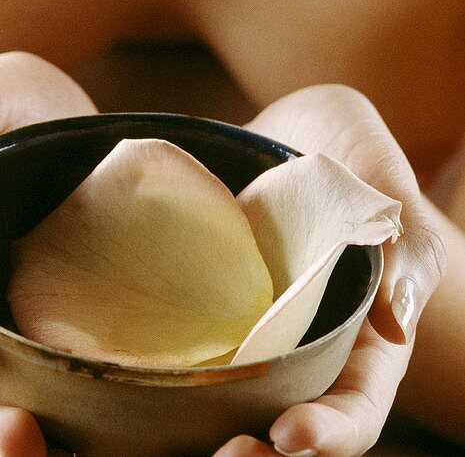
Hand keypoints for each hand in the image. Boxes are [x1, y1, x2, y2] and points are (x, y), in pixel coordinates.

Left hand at [209, 84, 446, 456]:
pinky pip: (201, 364)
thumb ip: (406, 241)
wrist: (287, 128)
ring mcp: (260, 335)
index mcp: (367, 335)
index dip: (332, 432)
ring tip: (188, 448)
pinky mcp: (215, 316)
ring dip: (217, 435)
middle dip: (267, 453)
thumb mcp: (383, 174)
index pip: (357, 404)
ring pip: (244, 407)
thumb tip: (400, 318)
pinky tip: (146, 394)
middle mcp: (312, 347)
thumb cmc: (349, 147)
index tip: (289, 434)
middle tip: (228, 455)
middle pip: (297, 426)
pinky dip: (180, 391)